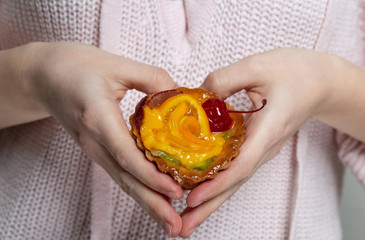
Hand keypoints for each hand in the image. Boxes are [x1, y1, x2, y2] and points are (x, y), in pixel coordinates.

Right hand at [22, 42, 183, 235]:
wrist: (43, 75)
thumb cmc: (75, 66)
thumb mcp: (116, 64)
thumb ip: (151, 78)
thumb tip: (180, 94)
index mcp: (98, 117)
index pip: (125, 154)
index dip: (150, 176)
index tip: (174, 191)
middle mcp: (94, 140)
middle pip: (125, 178)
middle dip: (152, 204)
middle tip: (176, 226)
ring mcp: (93, 148)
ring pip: (122, 180)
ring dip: (146, 203)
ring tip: (169, 223)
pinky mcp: (96, 149)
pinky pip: (119, 172)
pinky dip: (138, 187)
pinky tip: (154, 198)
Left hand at [178, 48, 352, 236]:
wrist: (320, 82)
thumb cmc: (294, 72)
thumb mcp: (257, 66)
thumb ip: (224, 80)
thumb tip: (197, 99)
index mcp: (268, 130)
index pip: (241, 165)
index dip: (217, 184)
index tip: (193, 198)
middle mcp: (265, 147)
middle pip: (235, 183)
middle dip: (209, 206)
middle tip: (182, 227)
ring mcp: (262, 149)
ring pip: (235, 180)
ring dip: (211, 201)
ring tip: (187, 220)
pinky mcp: (256, 146)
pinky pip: (236, 169)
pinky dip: (218, 184)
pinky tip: (200, 191)